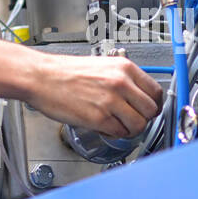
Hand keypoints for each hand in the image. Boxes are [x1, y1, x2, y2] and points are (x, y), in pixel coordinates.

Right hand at [27, 54, 164, 138]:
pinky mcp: (99, 118)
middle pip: (151, 110)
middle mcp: (121, 83)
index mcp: (124, 67)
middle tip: (132, 118)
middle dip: (143, 118)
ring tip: (116, 123)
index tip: (148, 109)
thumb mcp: (102, 66)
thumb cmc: (65, 72)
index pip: (156, 92)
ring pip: (138, 125)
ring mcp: (111, 101)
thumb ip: (123, 79)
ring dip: (130, 128)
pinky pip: (119, 133)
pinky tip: (104, 124)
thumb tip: (140, 96)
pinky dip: (114, 133)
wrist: (41, 77)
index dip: (154, 104)